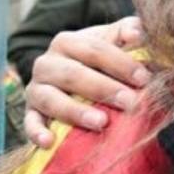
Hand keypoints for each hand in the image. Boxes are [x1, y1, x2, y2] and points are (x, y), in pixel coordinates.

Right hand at [23, 16, 150, 145]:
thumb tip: (138, 32)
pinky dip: (36, 132)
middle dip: (103, 88)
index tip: (144, 78)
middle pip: (73, 74)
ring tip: (102, 123)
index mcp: (66, 42)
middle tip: (131, 102)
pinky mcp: (31, 113)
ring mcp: (36, 89)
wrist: (69, 78)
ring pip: (51, 99)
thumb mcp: (110, 41)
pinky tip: (49, 142)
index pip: (94, 50)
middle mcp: (46, 63)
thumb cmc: (97, 60)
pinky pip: (30, 123)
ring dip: (76, 111)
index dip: (120, 63)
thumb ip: (126, 31)